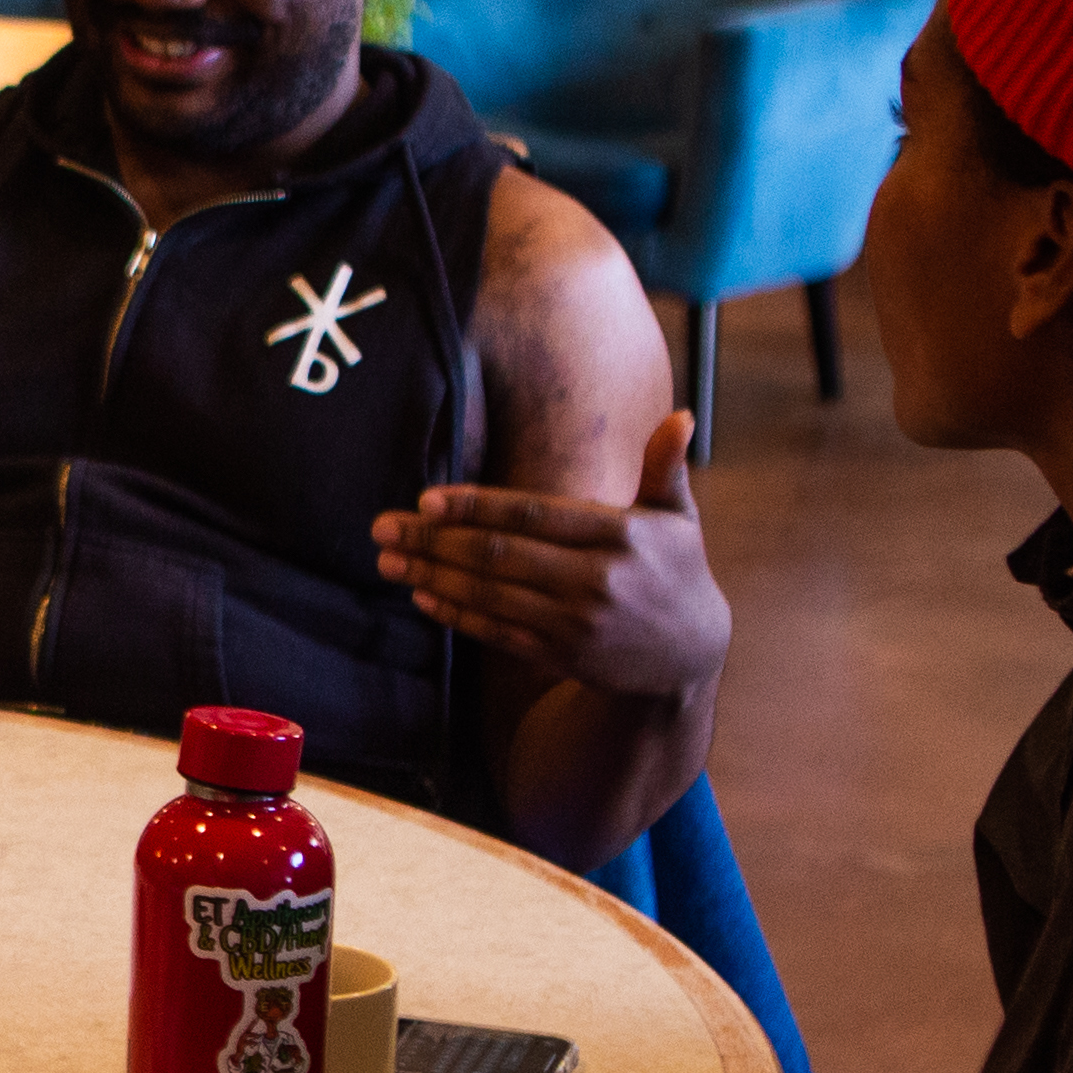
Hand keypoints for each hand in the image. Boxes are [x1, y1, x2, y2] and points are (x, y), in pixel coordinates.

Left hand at [371, 410, 730, 695]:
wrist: (689, 656)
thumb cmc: (677, 571)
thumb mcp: (679, 519)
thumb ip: (666, 468)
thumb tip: (681, 416)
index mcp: (619, 536)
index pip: (534, 515)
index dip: (477, 507)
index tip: (427, 500)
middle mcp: (596, 580)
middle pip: (500, 556)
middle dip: (435, 541)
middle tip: (383, 528)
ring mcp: (576, 623)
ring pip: (491, 596)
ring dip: (433, 577)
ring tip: (388, 561)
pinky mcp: (562, 656)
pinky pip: (499, 632)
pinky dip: (458, 615)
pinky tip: (422, 597)